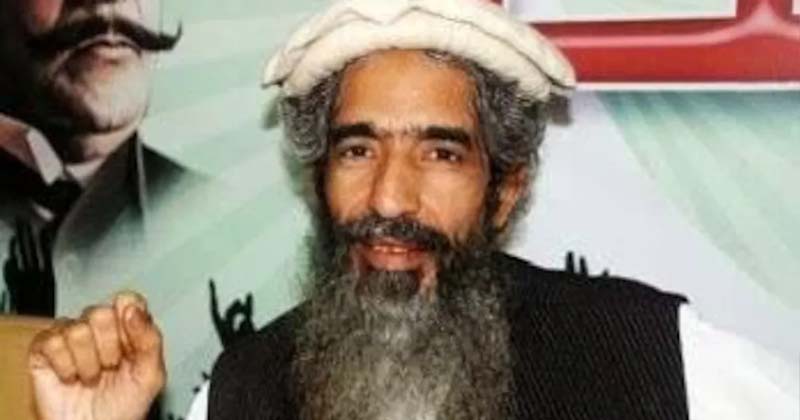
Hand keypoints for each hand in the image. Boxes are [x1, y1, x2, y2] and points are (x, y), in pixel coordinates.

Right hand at [28, 292, 164, 419]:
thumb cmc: (125, 406)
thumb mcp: (151, 375)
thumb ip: (150, 338)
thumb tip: (135, 310)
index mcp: (128, 328)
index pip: (128, 300)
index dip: (129, 321)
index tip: (131, 345)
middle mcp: (100, 328)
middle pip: (100, 312)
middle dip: (108, 347)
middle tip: (111, 366)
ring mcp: (71, 337)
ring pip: (76, 328)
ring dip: (87, 362)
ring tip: (92, 376)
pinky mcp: (45, 349)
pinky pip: (51, 342)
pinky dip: (64, 366)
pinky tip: (72, 377)